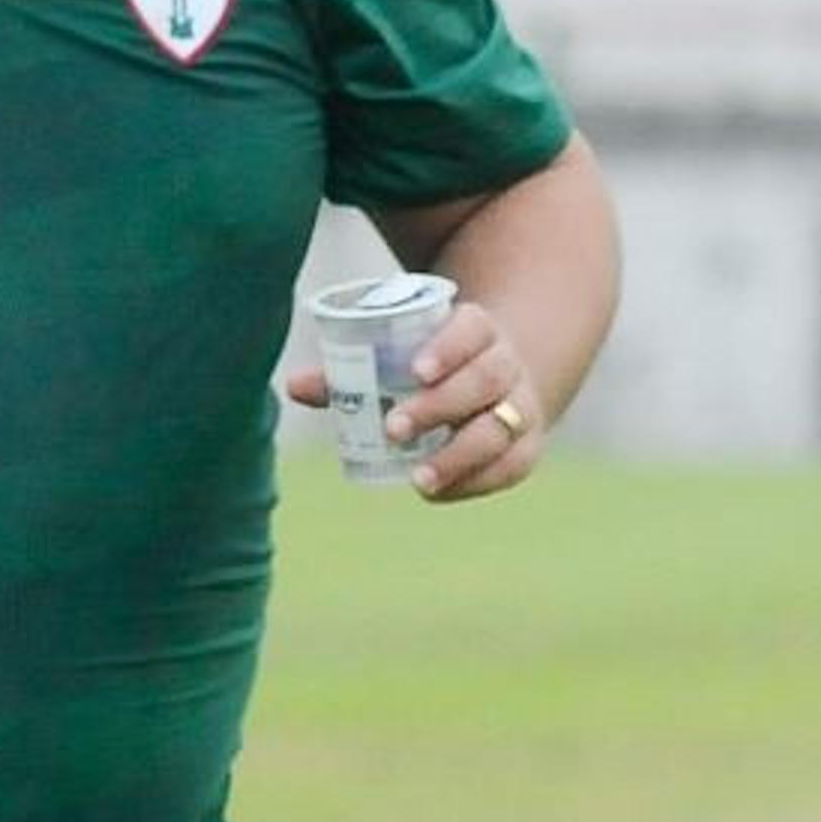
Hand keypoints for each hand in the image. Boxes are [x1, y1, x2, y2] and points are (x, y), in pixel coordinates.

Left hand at [280, 298, 544, 503]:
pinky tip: (437, 492)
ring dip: (459, 455)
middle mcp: (506, 364)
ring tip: (418, 478)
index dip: (449, 348)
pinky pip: (512, 466)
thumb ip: (347, 371)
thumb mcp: (396, 358)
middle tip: (394, 428)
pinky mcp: (526, 445)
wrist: (494, 380)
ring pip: (501, 427)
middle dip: (441, 406)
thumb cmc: (426, 366)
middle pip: (485, 380)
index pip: (472, 329)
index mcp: (476, 330)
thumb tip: (293, 385)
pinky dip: (476, 481)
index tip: (415, 371)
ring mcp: (521, 405)